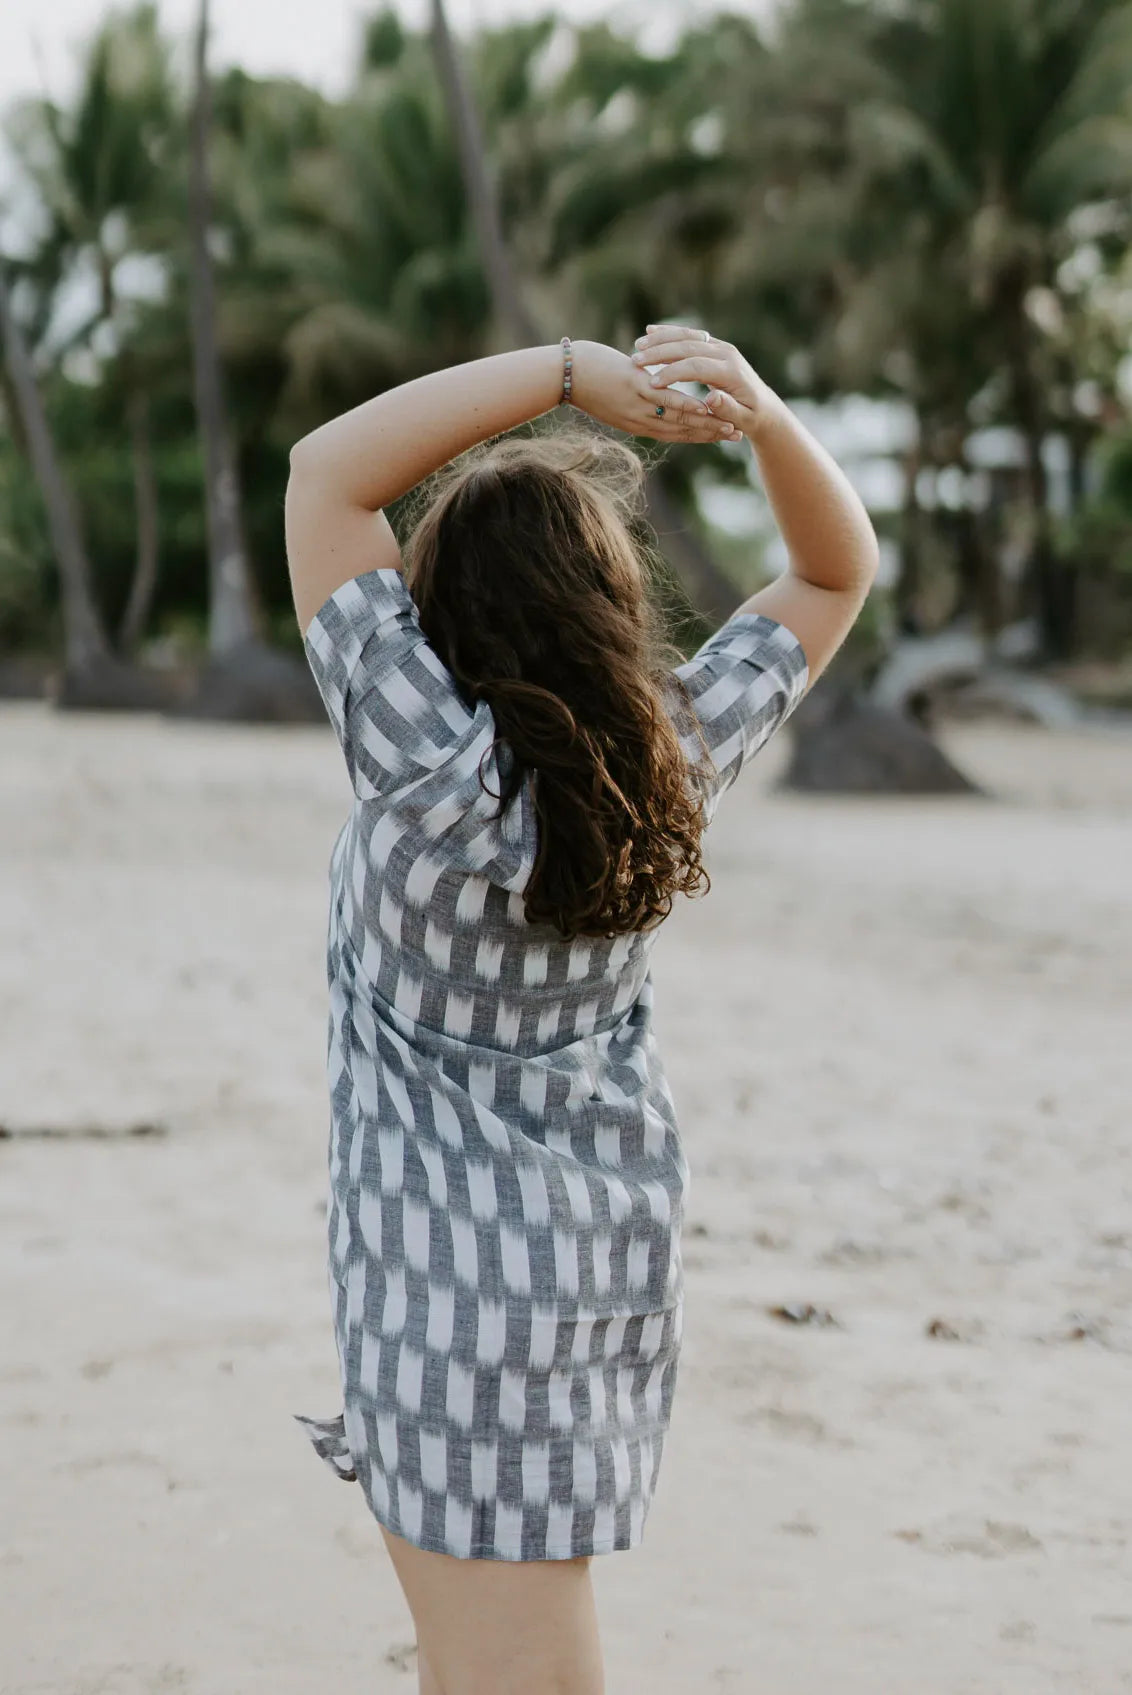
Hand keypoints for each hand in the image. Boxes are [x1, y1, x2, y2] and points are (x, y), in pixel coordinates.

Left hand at [569, 339, 738, 443]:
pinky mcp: (635, 389)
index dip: (700, 436)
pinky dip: (687, 405)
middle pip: (682, 431)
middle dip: (711, 434)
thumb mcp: (616, 398)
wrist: (564, 375)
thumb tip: (651, 395)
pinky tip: (706, 407)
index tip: (722, 436)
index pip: (675, 433)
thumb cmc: (588, 381)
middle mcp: (640, 420)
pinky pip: (666, 400)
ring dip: (706, 424)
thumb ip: (637, 401)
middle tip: (738, 436)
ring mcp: (638, 406)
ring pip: (678, 419)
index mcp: (637, 423)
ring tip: (731, 426)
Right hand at [630, 325, 785, 441]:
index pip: (697, 366)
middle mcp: (726, 354)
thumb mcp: (744, 418)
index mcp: (731, 371)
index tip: (652, 382)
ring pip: (686, 336)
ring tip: (637, 346)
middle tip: (636, 359)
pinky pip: (687, 335)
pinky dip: (668, 334)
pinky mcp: (713, 346)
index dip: (674, 373)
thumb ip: (729, 409)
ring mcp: (719, 347)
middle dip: (661, 352)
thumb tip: (712, 398)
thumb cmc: (752, 417)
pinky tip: (649, 333)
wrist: (764, 406)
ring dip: (661, 339)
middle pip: (689, 346)